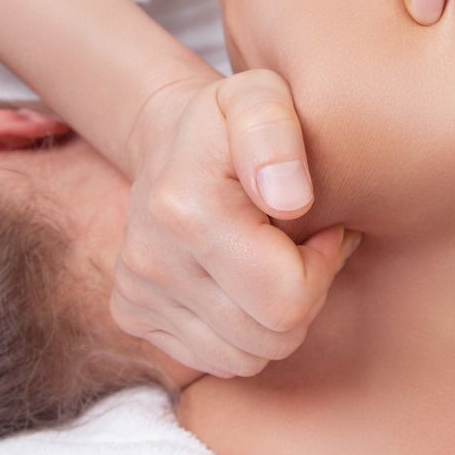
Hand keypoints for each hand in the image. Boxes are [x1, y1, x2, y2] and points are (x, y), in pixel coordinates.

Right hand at [110, 70, 360, 377]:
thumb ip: (276, 136)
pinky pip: (217, 359)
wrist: (168, 139)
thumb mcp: (261, 96)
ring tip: (273, 261)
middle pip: (272, 337)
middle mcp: (152, 261)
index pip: (287, 298)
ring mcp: (138, 294)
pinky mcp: (133, 315)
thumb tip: (291, 201)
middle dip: (305, 297)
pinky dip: (243, 330)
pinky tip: (244, 280)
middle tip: (303, 247)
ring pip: (247, 358)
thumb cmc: (231, 120)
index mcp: (187, 209)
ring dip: (275, 318)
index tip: (319, 227)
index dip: (321, 267)